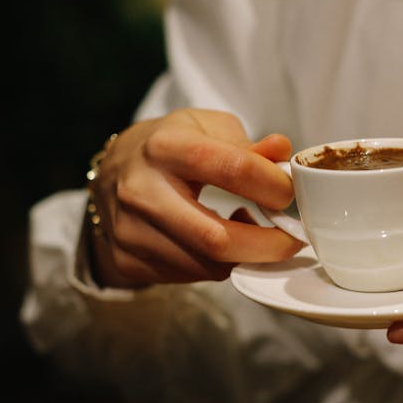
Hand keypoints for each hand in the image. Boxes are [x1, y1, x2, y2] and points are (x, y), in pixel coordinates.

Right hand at [88, 108, 300, 287]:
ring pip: (208, 265)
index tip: (290, 193)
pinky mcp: (127, 260)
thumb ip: (246, 144)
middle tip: (292, 239)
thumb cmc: (169, 146)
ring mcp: (129, 231)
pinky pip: (191, 275)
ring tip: (252, 231)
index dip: (273, 186)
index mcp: (165, 147)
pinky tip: (219, 240)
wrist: (110, 173)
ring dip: (244, 256)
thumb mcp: (205, 127)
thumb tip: (282, 154)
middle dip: (268, 246)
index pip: (232, 169)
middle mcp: (141, 190)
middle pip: (217, 238)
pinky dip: (218, 264)